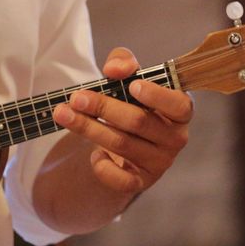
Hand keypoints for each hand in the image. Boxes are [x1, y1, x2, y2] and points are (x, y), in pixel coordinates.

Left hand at [51, 47, 192, 196]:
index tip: (132, 86)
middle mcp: (176, 138)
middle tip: (76, 97)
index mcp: (180, 110)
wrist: (124, 141)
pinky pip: (122, 180)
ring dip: (89, 128)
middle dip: (104, 107)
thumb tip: (114, 70)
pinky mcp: (142, 181)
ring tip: (64, 115)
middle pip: (139, 122)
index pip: (179, 105)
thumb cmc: (132, 103)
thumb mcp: (129, 78)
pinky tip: (93, 154)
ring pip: (123, 145)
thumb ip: (124, 63)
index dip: (157, 96)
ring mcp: (160, 162)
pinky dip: (103, 167)